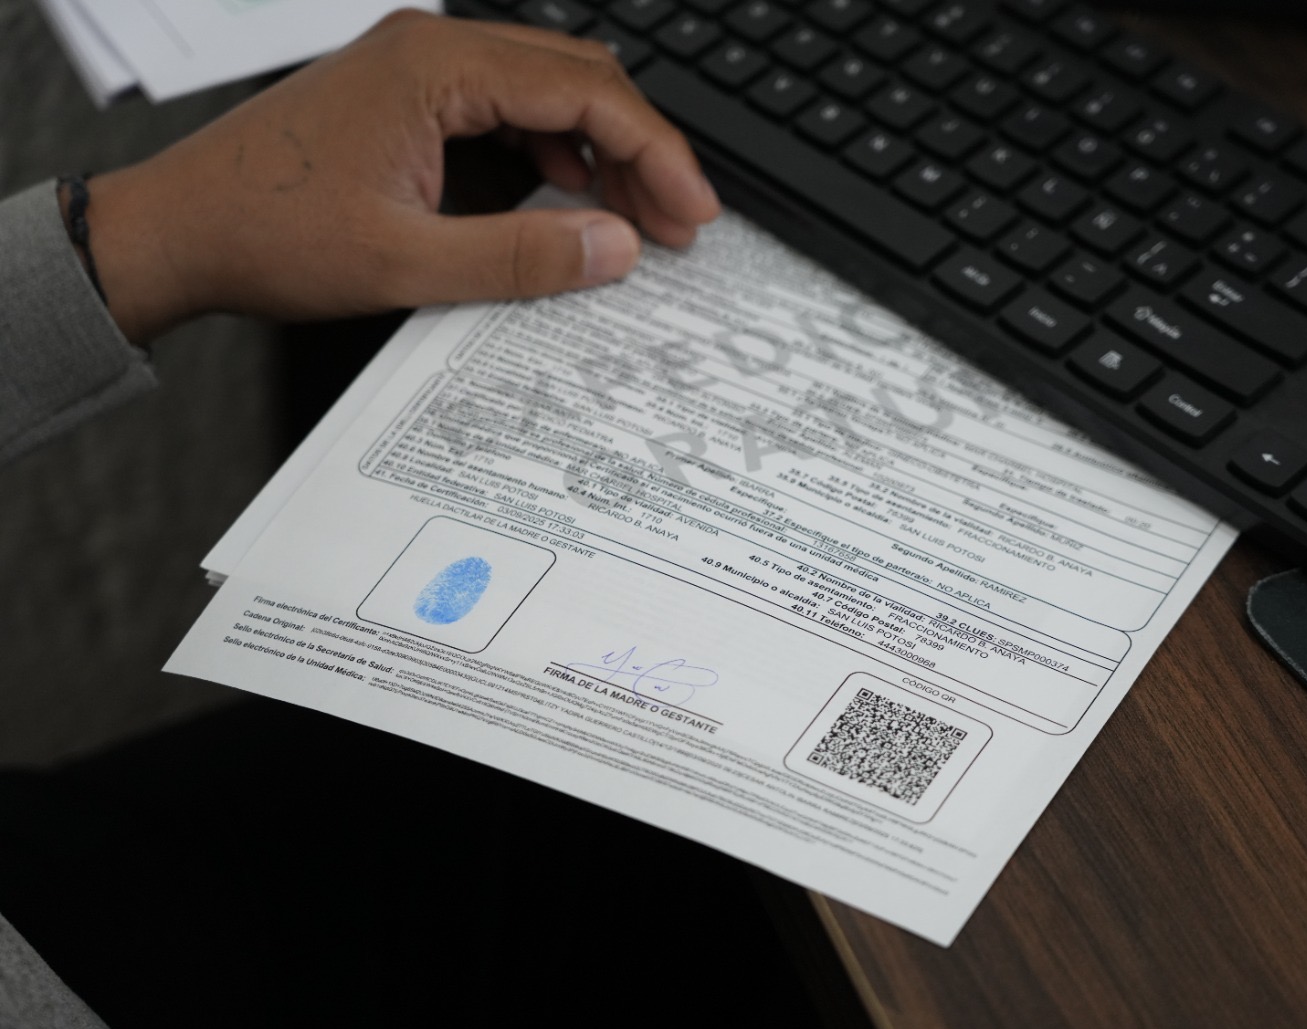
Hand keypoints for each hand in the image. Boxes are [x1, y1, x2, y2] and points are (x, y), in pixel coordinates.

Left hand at [86, 9, 721, 345]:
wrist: (176, 231)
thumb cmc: (267, 235)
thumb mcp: (406, 263)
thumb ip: (522, 256)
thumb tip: (616, 247)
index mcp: (436, 67)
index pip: (586, 90)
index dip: (655, 153)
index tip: (692, 211)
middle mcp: (432, 49)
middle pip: (578, 77)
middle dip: (639, 150)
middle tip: (678, 223)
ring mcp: (418, 68)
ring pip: (547, 91)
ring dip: (599, 151)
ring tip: (636, 220)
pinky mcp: (407, 97)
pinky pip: (506, 108)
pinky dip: (552, 151)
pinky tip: (570, 197)